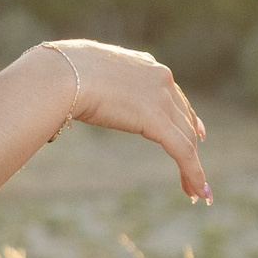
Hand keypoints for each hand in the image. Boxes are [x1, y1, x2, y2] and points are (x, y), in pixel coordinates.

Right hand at [40, 38, 211, 202]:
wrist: (61, 75)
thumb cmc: (59, 75)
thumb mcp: (84, 76)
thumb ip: (93, 86)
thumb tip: (74, 95)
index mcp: (143, 65)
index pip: (172, 95)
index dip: (186, 118)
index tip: (197, 134)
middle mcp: (159, 78)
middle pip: (183, 119)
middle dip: (191, 147)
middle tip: (194, 172)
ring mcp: (161, 98)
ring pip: (186, 139)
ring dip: (192, 168)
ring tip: (196, 193)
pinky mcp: (157, 120)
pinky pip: (183, 151)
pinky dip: (193, 173)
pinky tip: (198, 192)